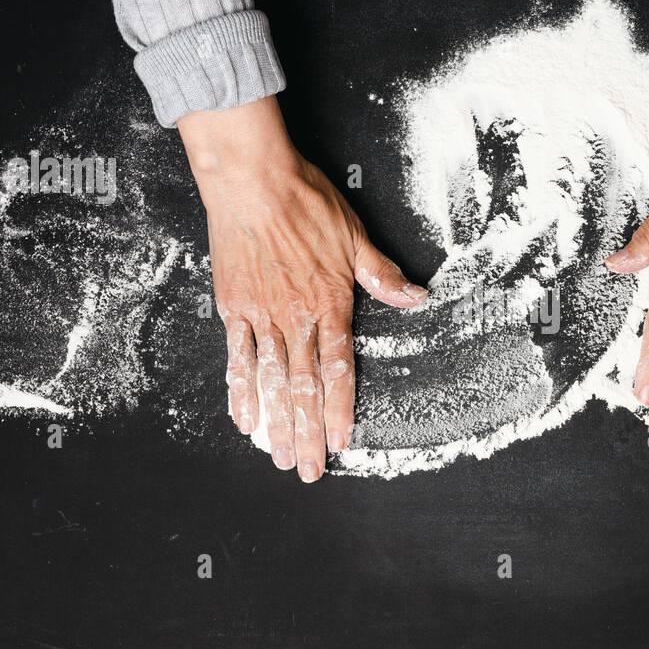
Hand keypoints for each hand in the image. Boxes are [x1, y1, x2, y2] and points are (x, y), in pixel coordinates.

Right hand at [178, 97, 425, 480]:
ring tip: (278, 456)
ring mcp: (261, 315)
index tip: (340, 442)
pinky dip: (240, 391)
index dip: (340, 409)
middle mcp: (295, 317)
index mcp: (330, 303)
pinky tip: (244, 419)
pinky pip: (237, 357)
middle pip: (303, 387)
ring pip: (270, 381)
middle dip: (306, 433)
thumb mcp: (355, 236)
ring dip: (276, 423)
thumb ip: (381, 274)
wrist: (252, 179)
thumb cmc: (304, 201)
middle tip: (306, 469)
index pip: (338, 368)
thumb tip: (415, 297)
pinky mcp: (234, 307)